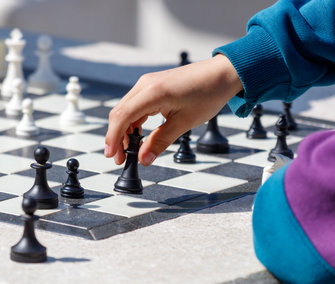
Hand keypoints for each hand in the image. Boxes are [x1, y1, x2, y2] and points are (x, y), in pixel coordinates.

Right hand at [105, 54, 242, 165]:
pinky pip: (135, 106)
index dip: (113, 138)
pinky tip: (137, 137)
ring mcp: (147, 84)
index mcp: (152, 92)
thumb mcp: (184, 123)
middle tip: (120, 159)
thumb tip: (144, 159)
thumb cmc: (208, 94)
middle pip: (119, 113)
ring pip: (125, 110)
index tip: (112, 156)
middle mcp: (145, 85)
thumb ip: (160, 141)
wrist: (222, 74)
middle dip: (116, 138)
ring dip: (124, 131)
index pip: (122, 117)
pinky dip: (133, 122)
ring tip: (129, 151)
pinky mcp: (153, 86)